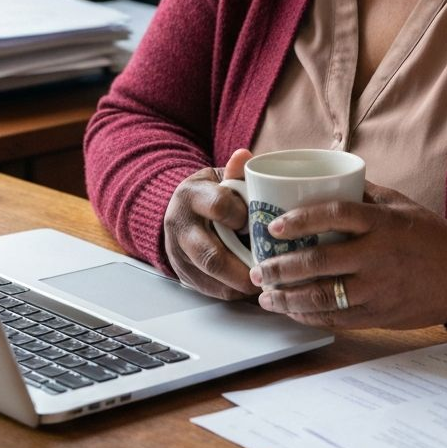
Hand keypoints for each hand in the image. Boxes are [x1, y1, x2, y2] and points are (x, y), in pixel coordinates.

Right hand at [163, 148, 258, 300]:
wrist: (180, 209)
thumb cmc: (209, 192)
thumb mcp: (219, 176)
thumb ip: (235, 171)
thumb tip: (245, 156)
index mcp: (191, 196)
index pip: (218, 206)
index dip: (242, 216)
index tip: (259, 221)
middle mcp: (180, 226)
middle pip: (211, 255)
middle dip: (242, 269)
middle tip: (268, 271)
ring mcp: (178, 253)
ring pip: (209, 276)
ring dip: (239, 284)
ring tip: (265, 283)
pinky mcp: (182, 273)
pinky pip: (208, 289)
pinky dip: (231, 291)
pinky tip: (250, 289)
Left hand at [249, 180, 446, 328]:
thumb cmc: (428, 235)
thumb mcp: (399, 204)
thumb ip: (363, 193)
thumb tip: (325, 178)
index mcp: (381, 223)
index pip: (335, 215)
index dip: (300, 219)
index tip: (274, 226)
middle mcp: (377, 256)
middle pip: (319, 261)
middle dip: (281, 267)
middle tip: (258, 266)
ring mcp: (376, 288)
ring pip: (322, 296)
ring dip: (287, 297)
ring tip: (265, 294)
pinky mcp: (377, 314)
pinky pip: (336, 318)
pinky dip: (308, 315)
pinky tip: (291, 310)